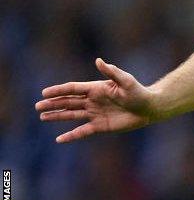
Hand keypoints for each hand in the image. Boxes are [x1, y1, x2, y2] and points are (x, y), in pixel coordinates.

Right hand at [36, 58, 157, 142]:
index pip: (73, 89)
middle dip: (53, 104)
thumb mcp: (126, 81)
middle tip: (37, 106)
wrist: (148, 108)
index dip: (59, 91)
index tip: (44, 93)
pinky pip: (82, 131)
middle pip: (68, 102)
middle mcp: (92, 101)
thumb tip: (98, 60)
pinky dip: (71, 135)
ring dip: (57, 116)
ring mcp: (95, 113)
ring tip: (42, 116)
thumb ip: (112, 72)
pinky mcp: (100, 126)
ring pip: (71, 114)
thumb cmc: (138, 92)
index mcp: (96, 88)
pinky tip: (59, 139)